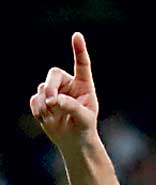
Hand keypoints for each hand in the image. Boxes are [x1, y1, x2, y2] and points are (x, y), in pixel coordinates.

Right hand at [29, 32, 98, 150]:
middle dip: (50, 87)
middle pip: (53, 74)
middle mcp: (68, 84)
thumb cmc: (84, 127)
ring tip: (54, 116)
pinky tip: (47, 118)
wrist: (73, 140)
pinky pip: (34, 100)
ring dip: (45, 104)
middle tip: (51, 102)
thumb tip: (53, 99)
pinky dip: (38, 110)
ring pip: (42, 88)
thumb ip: (71, 106)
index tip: (77, 36)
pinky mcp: (41, 100)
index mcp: (84, 85)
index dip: (79, 50)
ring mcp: (53, 91)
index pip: (82, 65)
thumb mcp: (85, 118)